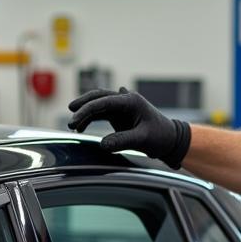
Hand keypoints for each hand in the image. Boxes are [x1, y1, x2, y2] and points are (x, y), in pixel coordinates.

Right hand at [67, 87, 190, 169]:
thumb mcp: (142, 140)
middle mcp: (125, 100)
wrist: (170, 139)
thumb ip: (122, 141)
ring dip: (84, 113)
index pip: (104, 101)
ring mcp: (121, 107)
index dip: (87, 110)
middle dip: (82, 107)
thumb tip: (103, 144)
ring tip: (73, 127)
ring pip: (97, 104)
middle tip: (70, 120)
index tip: (74, 120)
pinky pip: (100, 113)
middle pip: (98, 97)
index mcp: (131, 101)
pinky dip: (90, 118)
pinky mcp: (119, 115)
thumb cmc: (160, 137)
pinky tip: (81, 127)